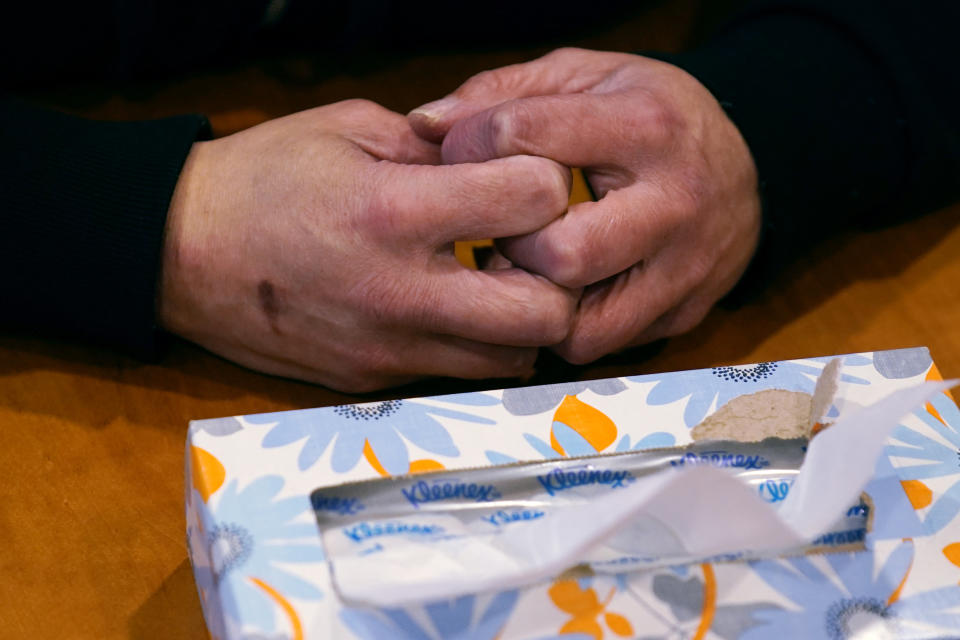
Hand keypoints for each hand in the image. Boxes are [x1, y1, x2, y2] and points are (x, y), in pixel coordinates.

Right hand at [159, 100, 576, 390]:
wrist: (179, 254)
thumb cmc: (263, 178)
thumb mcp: (350, 129)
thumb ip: (436, 147)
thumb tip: (501, 163)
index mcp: (394, 212)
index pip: (532, 202)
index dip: (545, 183)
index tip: (524, 180)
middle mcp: (402, 294)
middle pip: (546, 312)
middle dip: (558, 277)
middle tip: (527, 249)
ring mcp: (389, 350)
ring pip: (512, 360)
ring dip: (522, 320)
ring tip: (490, 281)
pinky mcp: (374, 382)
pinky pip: (457, 374)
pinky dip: (474, 344)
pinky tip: (447, 308)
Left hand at [410, 48, 760, 362]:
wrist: (746, 165)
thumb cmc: (648, 116)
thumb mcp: (586, 77)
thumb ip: (502, 94)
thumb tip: (424, 125)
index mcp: (645, 124)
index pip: (526, 139)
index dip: (471, 148)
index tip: (462, 154)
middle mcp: (675, 200)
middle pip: (561, 252)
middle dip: (513, 246)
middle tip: (504, 228)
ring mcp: (687, 266)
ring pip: (580, 320)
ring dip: (534, 301)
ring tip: (529, 266)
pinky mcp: (686, 311)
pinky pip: (603, 345)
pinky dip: (565, 326)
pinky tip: (561, 291)